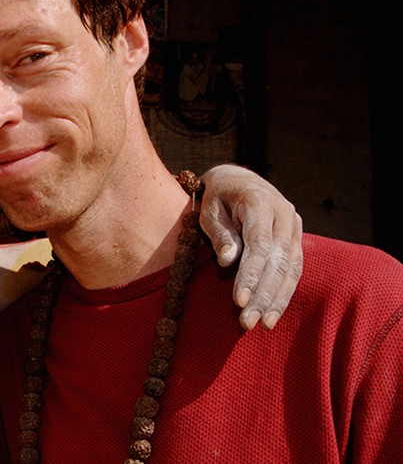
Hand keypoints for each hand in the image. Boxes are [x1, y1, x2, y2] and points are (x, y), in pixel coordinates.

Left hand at [199, 165, 302, 330]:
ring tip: (264, 325)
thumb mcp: (209, 210)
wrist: (236, 179)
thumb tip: (227, 261)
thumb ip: (220, 234)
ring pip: (291, 268)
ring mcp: (294, 226)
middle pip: (278, 261)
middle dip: (264, 295)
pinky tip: (273, 312)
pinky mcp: (296, 238)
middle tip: (249, 322)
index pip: (259, 245)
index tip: (239, 301)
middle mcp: (284, 213)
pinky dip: (284, 292)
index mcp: (260, 202)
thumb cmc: (216, 197)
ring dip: (277, 299)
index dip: (250, 275)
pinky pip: (294, 269)